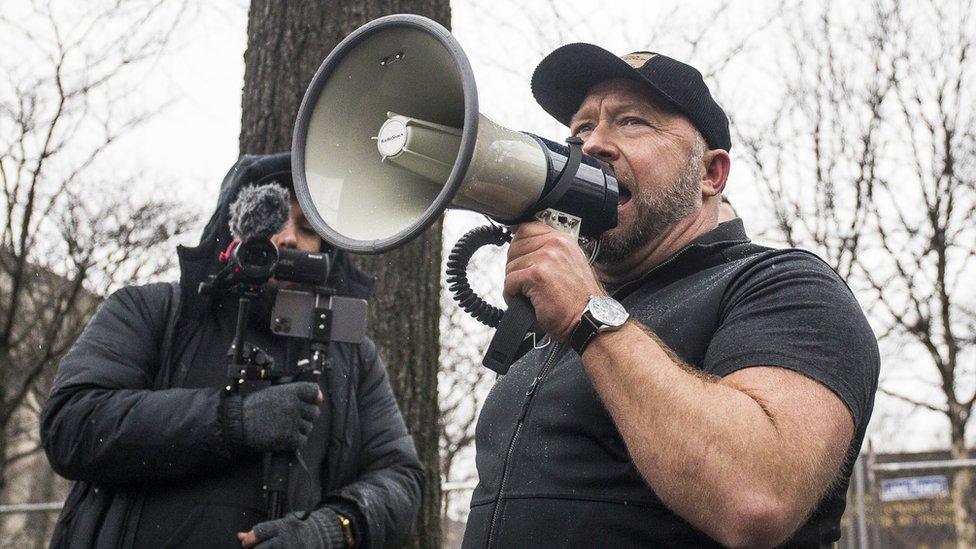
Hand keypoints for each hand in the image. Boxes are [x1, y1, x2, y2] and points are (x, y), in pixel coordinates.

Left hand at [238, 508, 345, 547]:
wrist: (326, 532)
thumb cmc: (302, 526)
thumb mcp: (284, 523)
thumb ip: (263, 531)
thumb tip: (241, 536)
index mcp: (283, 527)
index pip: (259, 532)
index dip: (249, 539)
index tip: (246, 543)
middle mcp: (286, 539)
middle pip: (261, 548)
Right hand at [241, 382, 322, 452]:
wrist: (236, 424)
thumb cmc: (253, 408)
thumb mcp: (273, 393)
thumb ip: (293, 394)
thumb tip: (317, 397)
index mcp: (290, 391)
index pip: (314, 392)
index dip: (314, 398)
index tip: (312, 402)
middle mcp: (294, 405)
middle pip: (314, 412)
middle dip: (306, 417)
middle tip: (291, 419)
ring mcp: (292, 422)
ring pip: (308, 427)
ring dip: (299, 429)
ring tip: (282, 427)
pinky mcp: (289, 438)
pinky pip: (302, 440)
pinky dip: (295, 441)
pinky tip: (283, 437)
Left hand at [504, 221, 605, 340]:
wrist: (589, 319)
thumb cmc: (579, 301)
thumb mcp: (570, 265)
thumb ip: (550, 253)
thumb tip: (524, 250)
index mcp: (563, 240)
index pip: (526, 229)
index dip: (519, 249)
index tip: (523, 263)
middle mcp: (556, 244)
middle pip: (514, 248)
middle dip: (516, 268)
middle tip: (527, 284)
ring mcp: (546, 258)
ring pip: (510, 267)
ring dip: (515, 284)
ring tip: (530, 295)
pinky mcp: (536, 275)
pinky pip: (509, 282)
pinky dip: (512, 296)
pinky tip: (527, 302)